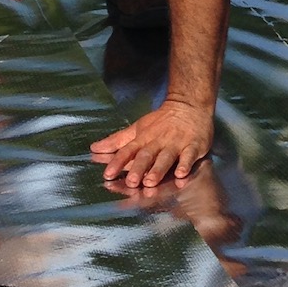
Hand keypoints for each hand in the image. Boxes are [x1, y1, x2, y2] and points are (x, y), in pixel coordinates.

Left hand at [91, 97, 213, 188]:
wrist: (189, 104)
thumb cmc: (162, 120)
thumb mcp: (138, 128)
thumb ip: (117, 141)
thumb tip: (94, 148)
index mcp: (144, 138)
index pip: (128, 150)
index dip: (117, 162)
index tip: (108, 174)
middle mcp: (158, 141)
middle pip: (146, 155)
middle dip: (138, 168)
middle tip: (131, 182)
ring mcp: (176, 143)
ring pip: (166, 157)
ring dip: (158, 169)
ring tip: (151, 181)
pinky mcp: (193, 146)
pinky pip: (189, 156)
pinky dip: (185, 165)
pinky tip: (180, 174)